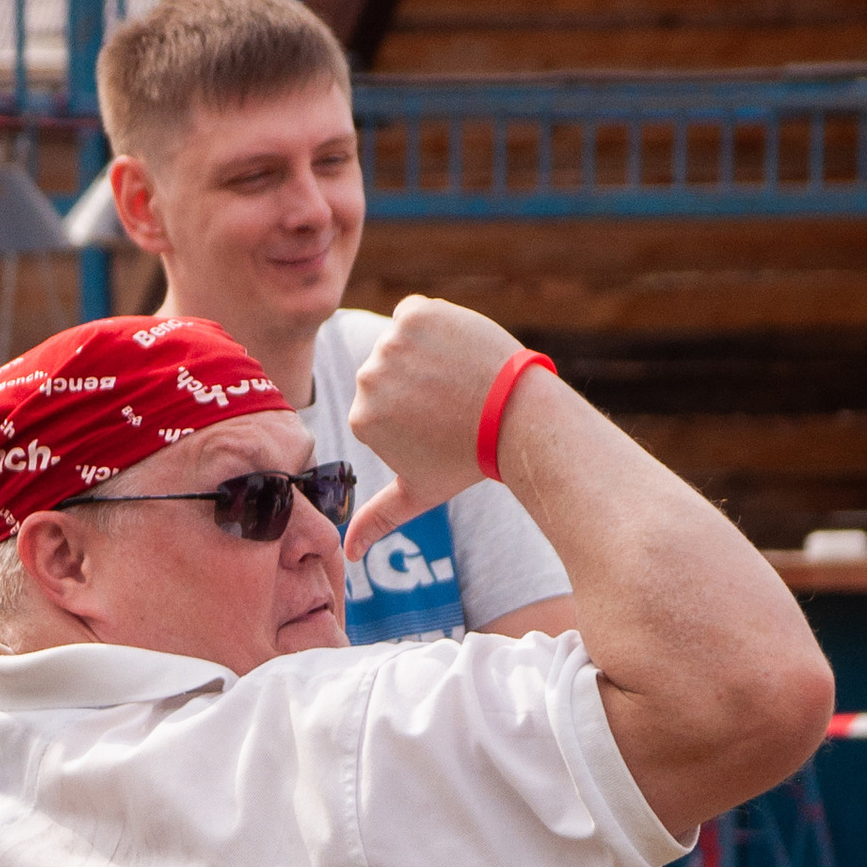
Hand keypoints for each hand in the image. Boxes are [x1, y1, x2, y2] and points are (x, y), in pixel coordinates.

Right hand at [342, 294, 522, 563]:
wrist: (516, 417)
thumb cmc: (465, 459)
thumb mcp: (418, 493)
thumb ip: (379, 518)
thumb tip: (350, 554)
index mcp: (361, 419)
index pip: (379, 406)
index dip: (409, 416)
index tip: (436, 425)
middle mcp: (367, 379)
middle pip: (387, 373)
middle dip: (414, 384)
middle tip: (450, 402)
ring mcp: (390, 343)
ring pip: (402, 343)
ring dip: (425, 354)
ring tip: (456, 378)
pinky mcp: (416, 312)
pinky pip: (416, 314)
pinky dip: (435, 325)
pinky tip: (456, 351)